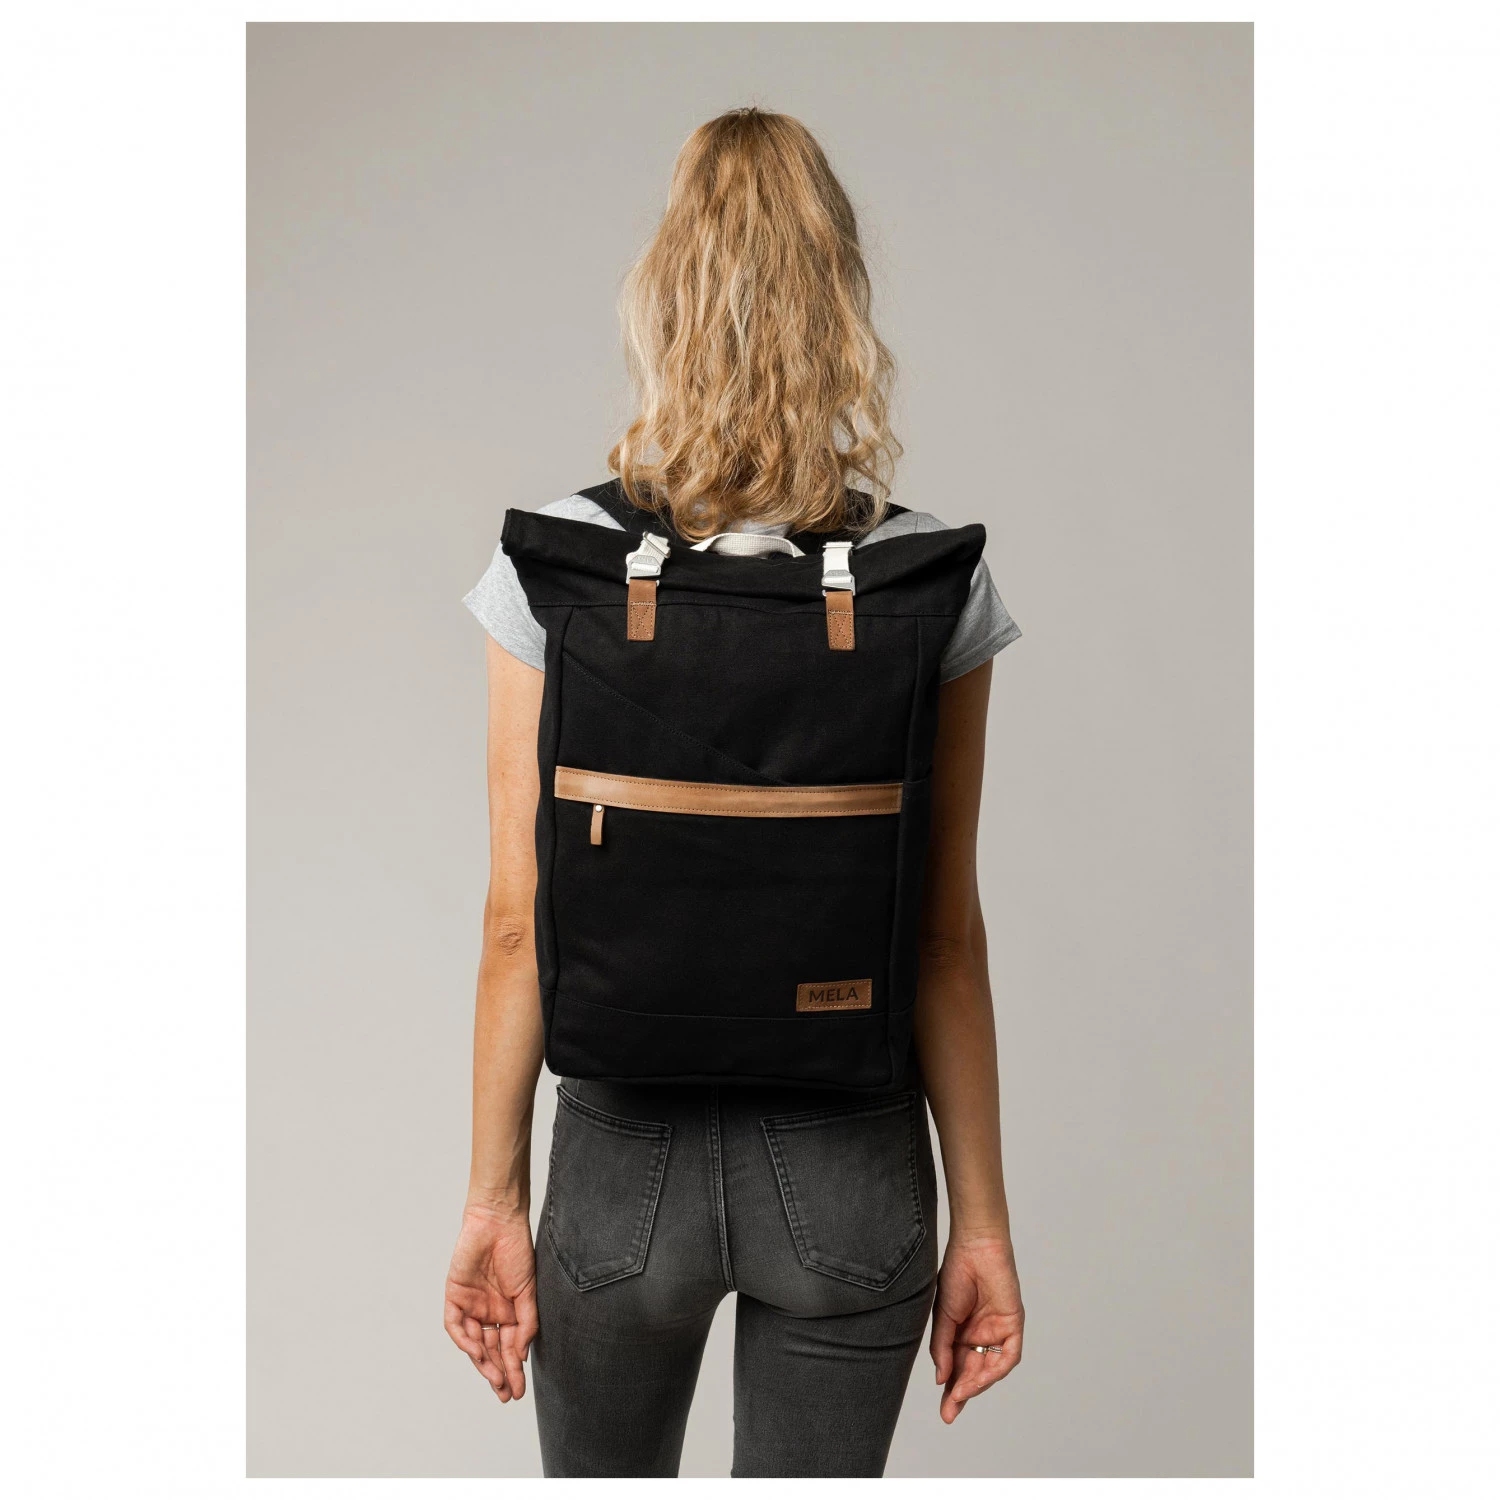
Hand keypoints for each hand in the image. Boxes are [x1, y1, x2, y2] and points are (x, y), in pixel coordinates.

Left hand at [443, 1204, 538, 1401]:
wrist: (498, 1222)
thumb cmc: (517, 1251)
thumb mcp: (529, 1291)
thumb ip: (526, 1322)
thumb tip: (521, 1354)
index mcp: (508, 1312)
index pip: (509, 1348)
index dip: (513, 1370)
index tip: (519, 1391)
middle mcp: (488, 1313)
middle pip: (491, 1351)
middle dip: (498, 1373)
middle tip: (506, 1394)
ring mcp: (471, 1306)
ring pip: (473, 1344)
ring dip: (483, 1363)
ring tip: (494, 1381)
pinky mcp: (454, 1296)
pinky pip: (455, 1326)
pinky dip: (464, 1341)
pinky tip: (477, 1353)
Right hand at [930, 1233, 1023, 1422]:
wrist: (975, 1247)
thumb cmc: (956, 1274)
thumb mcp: (942, 1316)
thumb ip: (942, 1347)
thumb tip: (941, 1379)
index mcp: (962, 1333)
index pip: (957, 1367)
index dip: (951, 1389)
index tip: (945, 1411)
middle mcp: (981, 1336)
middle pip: (974, 1372)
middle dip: (962, 1393)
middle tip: (950, 1411)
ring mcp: (998, 1331)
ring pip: (990, 1368)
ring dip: (976, 1384)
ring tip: (960, 1393)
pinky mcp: (1013, 1325)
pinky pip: (1008, 1356)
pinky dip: (995, 1370)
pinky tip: (979, 1378)